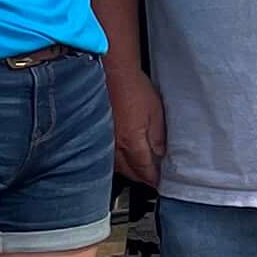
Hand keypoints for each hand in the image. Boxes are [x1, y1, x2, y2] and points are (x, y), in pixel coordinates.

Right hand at [106, 60, 165, 183]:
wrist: (112, 72)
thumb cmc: (132, 87)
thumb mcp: (156, 111)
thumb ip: (158, 136)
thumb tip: (160, 154)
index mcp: (132, 141)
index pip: (144, 169)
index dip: (153, 178)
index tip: (159, 183)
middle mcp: (115, 145)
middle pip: (129, 171)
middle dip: (141, 178)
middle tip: (151, 180)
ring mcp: (103, 140)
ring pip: (116, 165)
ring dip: (127, 171)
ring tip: (137, 172)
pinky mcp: (96, 133)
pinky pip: (104, 154)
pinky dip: (114, 161)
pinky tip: (119, 158)